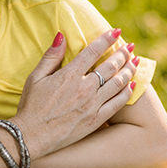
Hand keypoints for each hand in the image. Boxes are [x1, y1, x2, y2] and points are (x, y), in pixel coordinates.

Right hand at [10, 29, 137, 158]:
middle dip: (122, 54)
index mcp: (69, 75)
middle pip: (110, 66)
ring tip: (135, 62)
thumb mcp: (35, 77)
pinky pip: (117, 104)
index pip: (93, 51)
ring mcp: (92, 105)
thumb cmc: (31, 105)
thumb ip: (51, 56)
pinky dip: (127, 92)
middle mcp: (84, 88)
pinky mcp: (96, 120)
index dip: (107, 39)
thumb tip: (62, 35)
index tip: (116, 31)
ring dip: (129, 70)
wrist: (31, 136)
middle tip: (130, 46)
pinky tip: (132, 85)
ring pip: (117, 83)